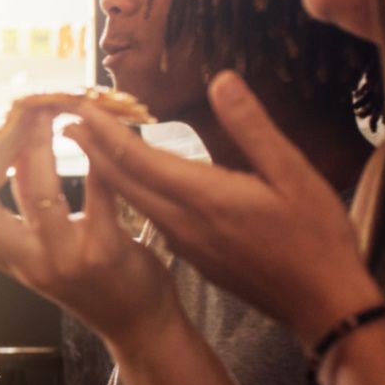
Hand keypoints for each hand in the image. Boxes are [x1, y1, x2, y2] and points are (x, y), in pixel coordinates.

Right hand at [0, 125, 180, 352]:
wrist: (139, 326)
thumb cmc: (94, 286)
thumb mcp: (47, 259)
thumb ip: (27, 221)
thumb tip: (10, 169)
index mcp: (16, 264)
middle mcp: (33, 264)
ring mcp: (67, 259)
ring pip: (40, 198)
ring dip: (35, 151)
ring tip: (36, 118)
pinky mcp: (106, 251)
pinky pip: (98, 198)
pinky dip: (93, 162)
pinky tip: (89, 134)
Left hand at [70, 70, 384, 345]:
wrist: (319, 304)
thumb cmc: (314, 238)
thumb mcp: (293, 174)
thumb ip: (253, 127)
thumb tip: (222, 80)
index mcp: (201, 199)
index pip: (137, 158)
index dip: (105, 131)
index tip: (81, 107)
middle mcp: (180, 222)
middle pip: (122, 180)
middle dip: (92, 148)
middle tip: (65, 121)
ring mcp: (182, 240)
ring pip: (131, 199)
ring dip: (105, 169)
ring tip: (87, 143)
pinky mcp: (189, 252)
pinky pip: (146, 214)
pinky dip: (128, 190)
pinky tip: (127, 179)